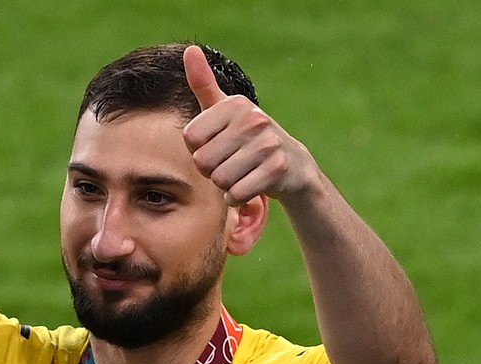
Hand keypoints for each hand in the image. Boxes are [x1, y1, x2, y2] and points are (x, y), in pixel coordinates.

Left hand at [181, 45, 316, 205]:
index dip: (198, 150)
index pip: (190, 139)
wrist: (292, 165)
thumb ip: (203, 83)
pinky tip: (249, 186)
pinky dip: (237, 197)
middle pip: (203, 162)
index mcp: (234, 104)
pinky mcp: (277, 170)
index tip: (216, 145)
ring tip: (241, 173)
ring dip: (225, 185)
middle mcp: (253, 119)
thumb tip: (189, 50)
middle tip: (229, 163)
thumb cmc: (246, 137)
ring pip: (219, 180)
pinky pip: (236, 194)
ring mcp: (267, 144)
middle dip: (211, 170)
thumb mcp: (224, 109)